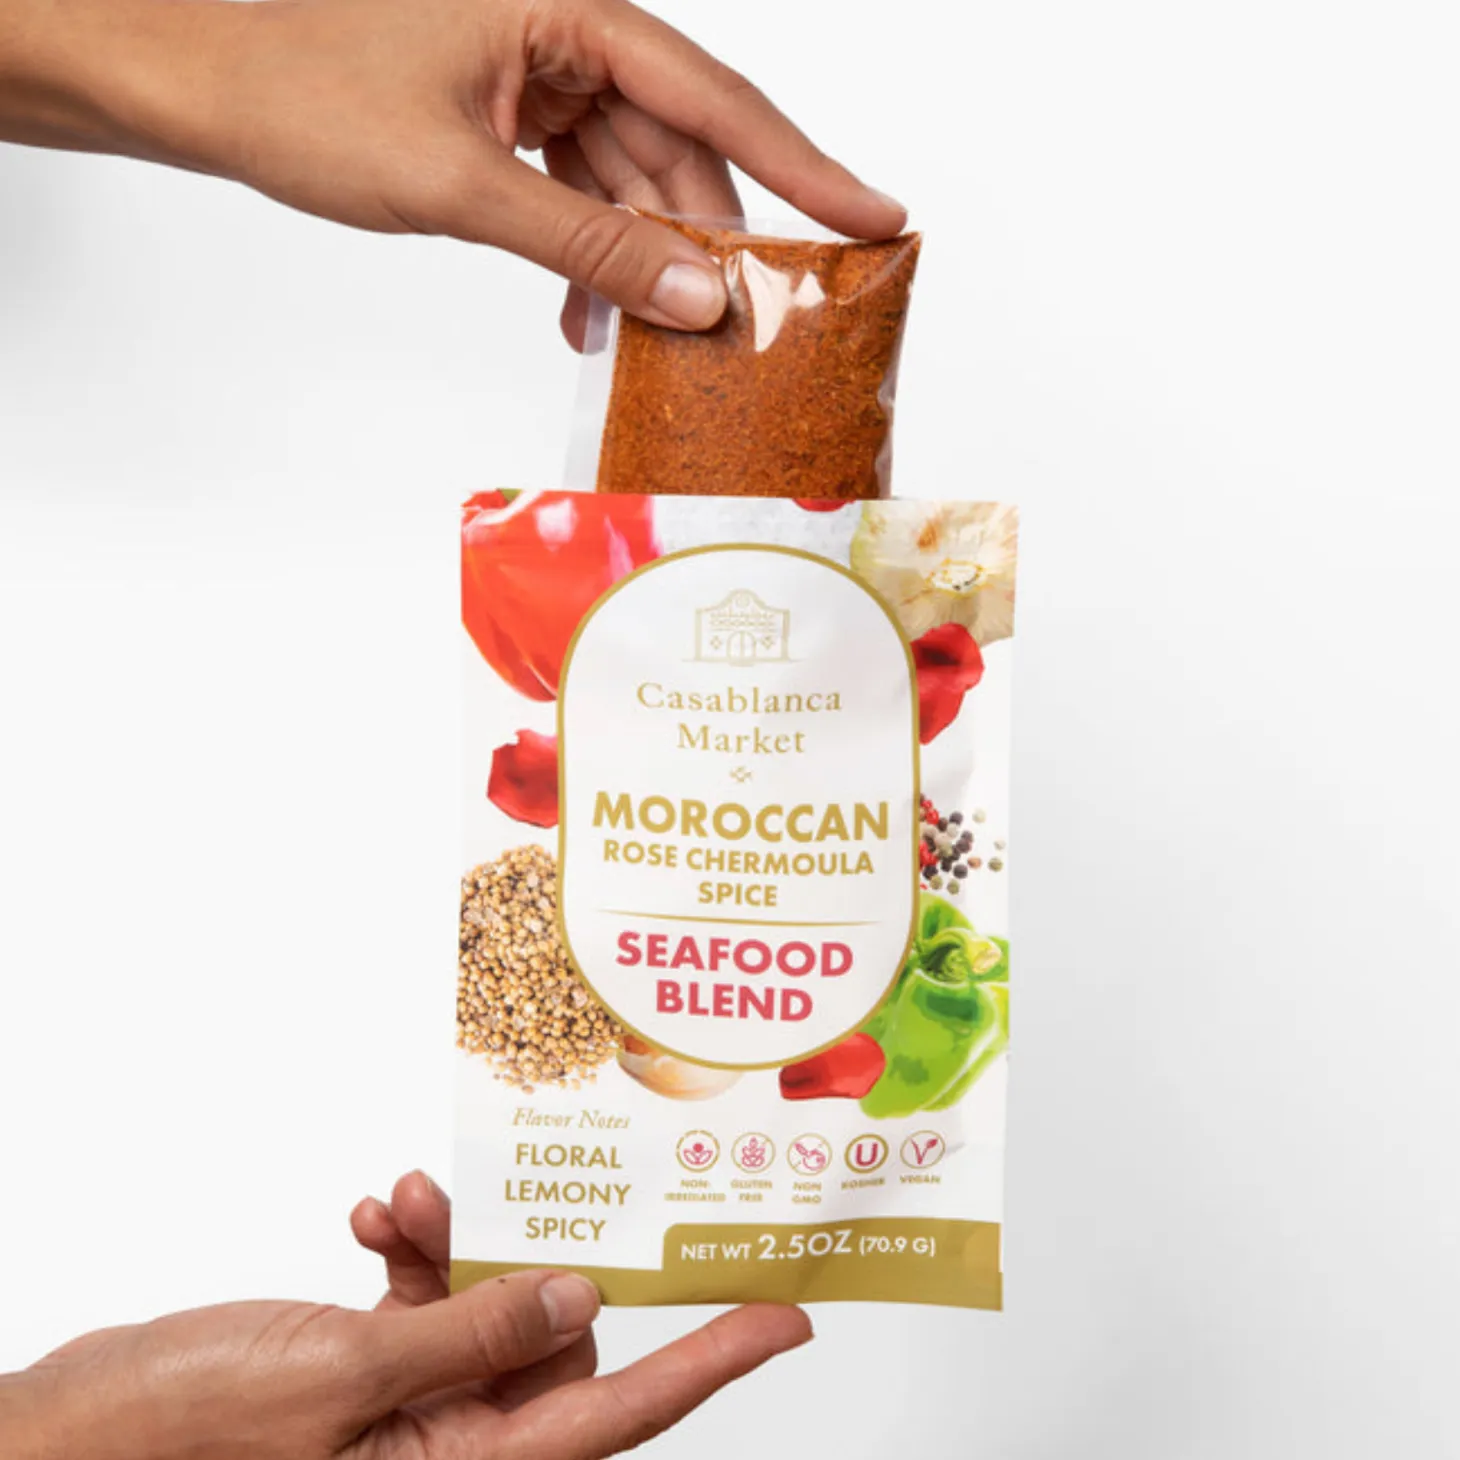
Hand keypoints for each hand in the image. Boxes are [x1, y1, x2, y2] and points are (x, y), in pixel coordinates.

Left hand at [0, 0, 904, 338]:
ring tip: (650, 347)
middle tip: (756, 325)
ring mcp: (535, 72)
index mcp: (569, 6)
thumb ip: (590, 244)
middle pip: (681, 145)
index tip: (878, 220)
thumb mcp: (463, 183)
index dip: (805, 165)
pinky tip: (583, 319)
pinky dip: (588, 255)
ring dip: (641, 265)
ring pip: (631, 178)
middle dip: (711, 240)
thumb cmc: (302, 90)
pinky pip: (579, 191)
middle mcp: (564, 30)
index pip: (716, 94)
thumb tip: (702, 294)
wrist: (196, 77)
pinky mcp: (504, 114)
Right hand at [1, 1170, 810, 1459]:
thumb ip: (468, 1336)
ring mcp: (409, 1413)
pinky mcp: (367, 1377)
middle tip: (476, 1200)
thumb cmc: (176, 1437)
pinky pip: (422, 1306)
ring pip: (481, 1309)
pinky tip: (368, 1217)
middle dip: (526, 1260)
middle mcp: (450, 1450)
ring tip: (401, 1199)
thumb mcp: (340, 1381)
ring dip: (451, 1242)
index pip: (620, 1417)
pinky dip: (405, 1253)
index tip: (784, 1316)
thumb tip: (579, 1301)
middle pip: (550, 1343)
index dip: (712, 1363)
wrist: (65, 1438)